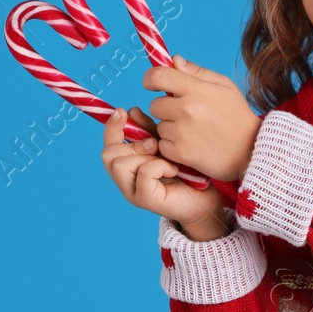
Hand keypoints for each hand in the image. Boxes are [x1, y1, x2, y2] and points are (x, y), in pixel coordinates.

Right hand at [102, 107, 226, 233]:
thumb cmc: (185, 173)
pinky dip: (160, 166)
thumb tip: (132, 111)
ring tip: (166, 160)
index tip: (121, 112)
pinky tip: (173, 170)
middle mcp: (125, 182)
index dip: (111, 127)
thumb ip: (147, 131)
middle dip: (133, 144)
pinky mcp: (146, 200)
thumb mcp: (164, 146)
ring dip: (146, 156)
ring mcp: (133, 193)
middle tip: (155, 144)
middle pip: (109, 154)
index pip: (107, 145)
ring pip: (121, 164)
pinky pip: (144, 172)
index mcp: (127, 167)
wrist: (205, 198)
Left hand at [142, 56, 263, 182]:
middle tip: (185, 115)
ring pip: (159, 126)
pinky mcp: (180, 152)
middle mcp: (186, 109)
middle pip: (155, 105)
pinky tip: (191, 145)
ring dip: (170, 129)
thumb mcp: (224, 86)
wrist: (251, 152)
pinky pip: (163, 145)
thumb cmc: (238, 116)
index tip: (152, 84)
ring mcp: (182, 132)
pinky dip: (173, 146)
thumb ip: (197, 72)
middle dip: (166, 109)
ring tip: (193, 132)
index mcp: (196, 89)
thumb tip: (174, 60)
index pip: (158, 76)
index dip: (150, 79)